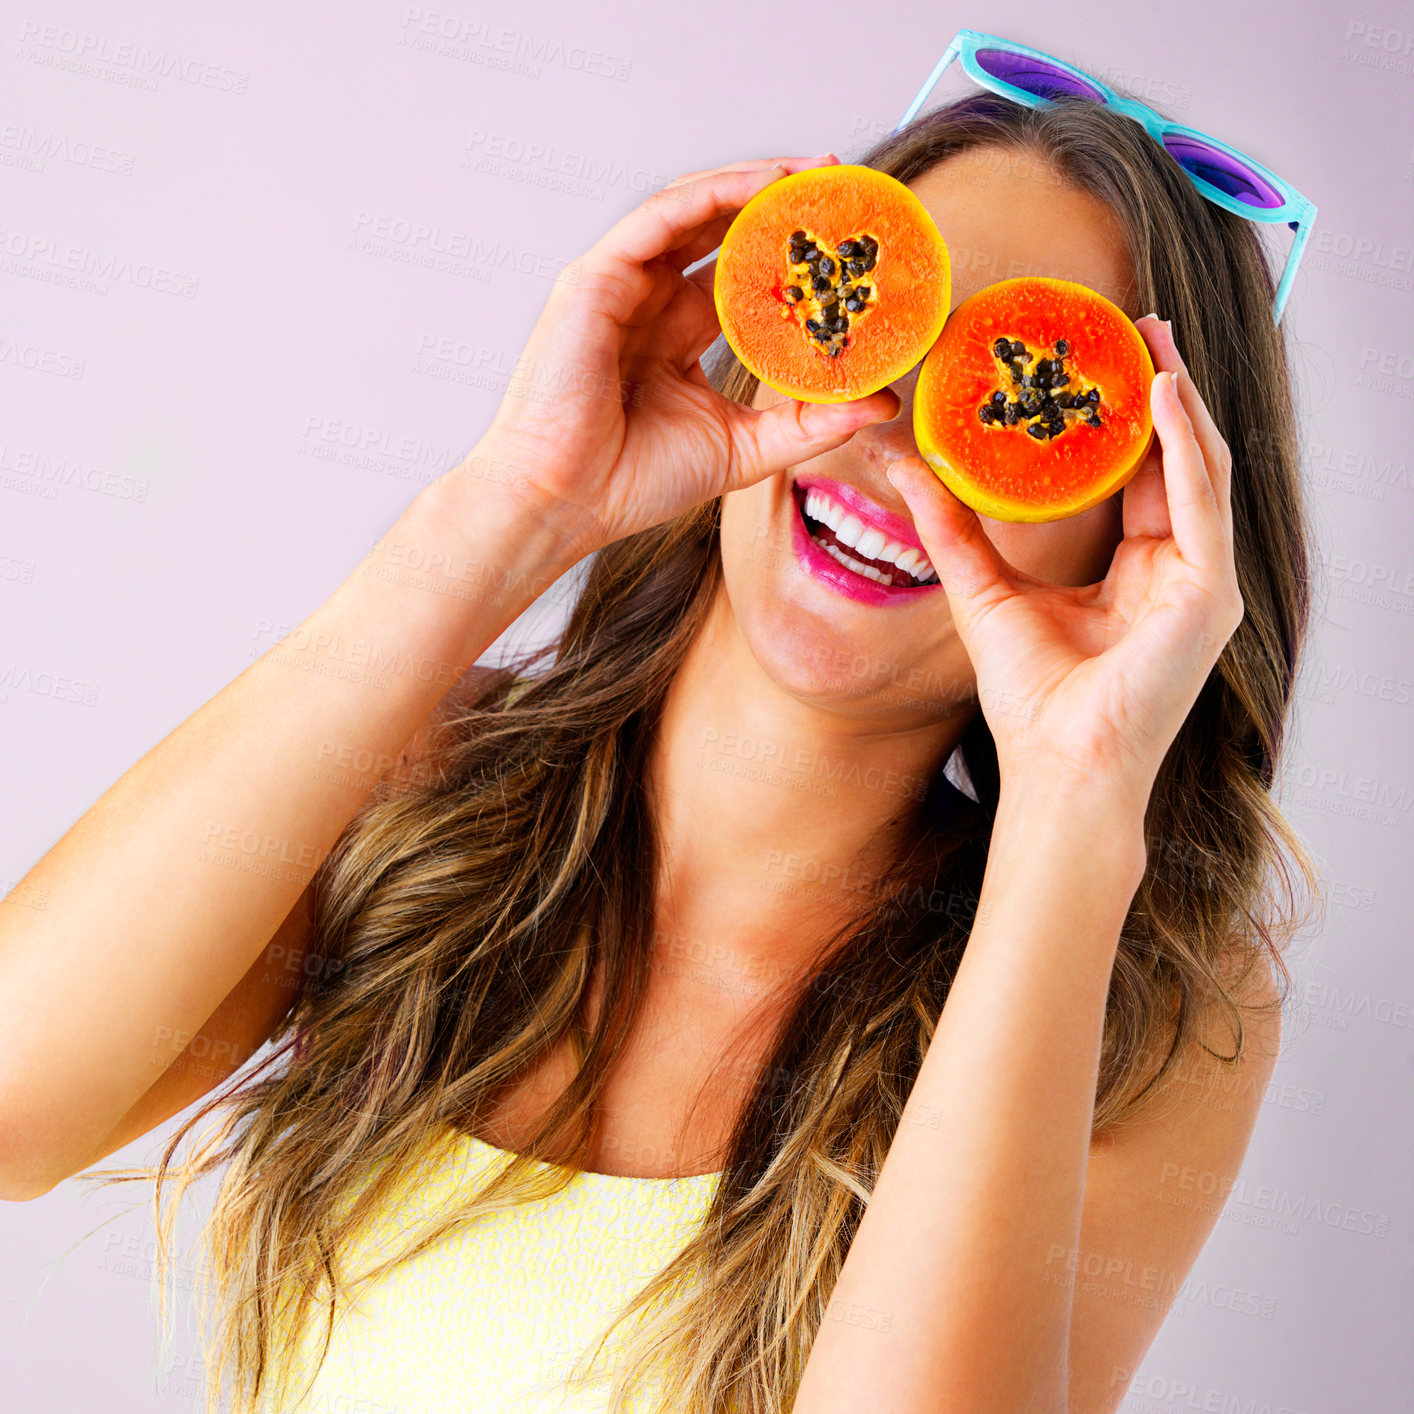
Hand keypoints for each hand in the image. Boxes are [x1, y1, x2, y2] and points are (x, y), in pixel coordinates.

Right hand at [475, 155, 900, 563]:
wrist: (566, 501)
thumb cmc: (635, 481)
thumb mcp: (747, 448)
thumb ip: (812, 423)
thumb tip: (881, 402)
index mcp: (677, 336)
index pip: (743, 276)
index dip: (794, 254)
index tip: (849, 243)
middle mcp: (650, 301)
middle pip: (722, 229)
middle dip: (781, 202)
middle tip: (841, 186)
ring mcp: (622, 284)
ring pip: (695, 209)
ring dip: (755, 184)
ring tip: (812, 174)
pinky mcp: (597, 277)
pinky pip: (662, 216)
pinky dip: (714, 194)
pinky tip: (763, 187)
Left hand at [885, 316, 1243, 807]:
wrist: (1056, 767)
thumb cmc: (1031, 697)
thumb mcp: (983, 591)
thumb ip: (952, 527)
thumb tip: (903, 464)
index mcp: (1137, 571)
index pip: (1138, 475)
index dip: (1123, 416)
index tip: (1099, 358)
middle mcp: (1178, 570)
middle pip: (1176, 460)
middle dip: (1161, 389)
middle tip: (1138, 323)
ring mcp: (1201, 583)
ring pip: (1199, 469)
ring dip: (1178, 400)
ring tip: (1152, 338)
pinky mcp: (1208, 596)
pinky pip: (1202, 503)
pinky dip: (1182, 447)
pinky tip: (1160, 394)